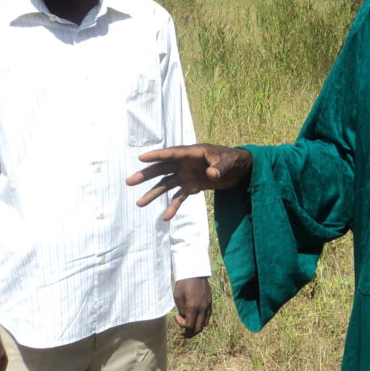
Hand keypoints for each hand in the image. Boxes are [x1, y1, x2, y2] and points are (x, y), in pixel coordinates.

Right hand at [126, 144, 252, 220]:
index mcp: (192, 153)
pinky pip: (179, 197)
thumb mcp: (228, 162)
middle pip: (162, 169)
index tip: (141, 158)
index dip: (156, 156)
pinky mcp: (191, 187)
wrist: (240, 169)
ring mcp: (186, 176)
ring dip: (153, 193)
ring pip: (166, 184)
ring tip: (139, 203)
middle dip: (146, 175)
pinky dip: (172, 206)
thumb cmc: (233, 159)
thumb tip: (211, 174)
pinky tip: (165, 217)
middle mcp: (185, 164)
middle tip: (129, 181)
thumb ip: (219, 167)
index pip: (171, 154)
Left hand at [173, 277, 211, 337]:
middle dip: (189, 334)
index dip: (181, 325)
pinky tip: (196, 319)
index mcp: (193, 307)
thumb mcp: (178, 297)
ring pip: (204, 324)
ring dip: (196, 328)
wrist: (195, 272)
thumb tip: (184, 318)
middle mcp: (202, 309)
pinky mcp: (210, 302)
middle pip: (198, 328)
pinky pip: (208, 317)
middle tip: (182, 334)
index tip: (176, 316)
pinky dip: (202, 321)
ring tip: (190, 328)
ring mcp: (208, 306)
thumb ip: (181, 310)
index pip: (189, 326)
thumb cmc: (184, 284)